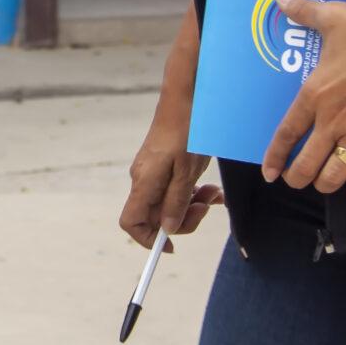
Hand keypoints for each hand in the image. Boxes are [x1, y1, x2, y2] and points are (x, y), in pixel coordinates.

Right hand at [121, 108, 222, 250]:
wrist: (186, 100)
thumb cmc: (186, 132)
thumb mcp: (186, 171)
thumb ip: (176, 202)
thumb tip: (167, 230)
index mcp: (144, 183)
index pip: (131, 222)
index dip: (148, 239)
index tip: (173, 244)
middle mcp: (143, 180)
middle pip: (155, 217)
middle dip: (184, 218)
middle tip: (207, 207)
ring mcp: (152, 173)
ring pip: (168, 203)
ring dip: (193, 204)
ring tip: (214, 193)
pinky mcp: (162, 166)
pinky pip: (174, 189)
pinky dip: (192, 192)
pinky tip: (211, 186)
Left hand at [259, 0, 345, 198]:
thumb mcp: (331, 18)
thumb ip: (302, 12)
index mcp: (314, 95)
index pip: (286, 134)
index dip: (275, 157)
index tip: (269, 172)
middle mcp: (334, 121)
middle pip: (307, 164)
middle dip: (298, 177)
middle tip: (296, 180)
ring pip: (337, 174)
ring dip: (327, 183)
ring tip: (323, 183)